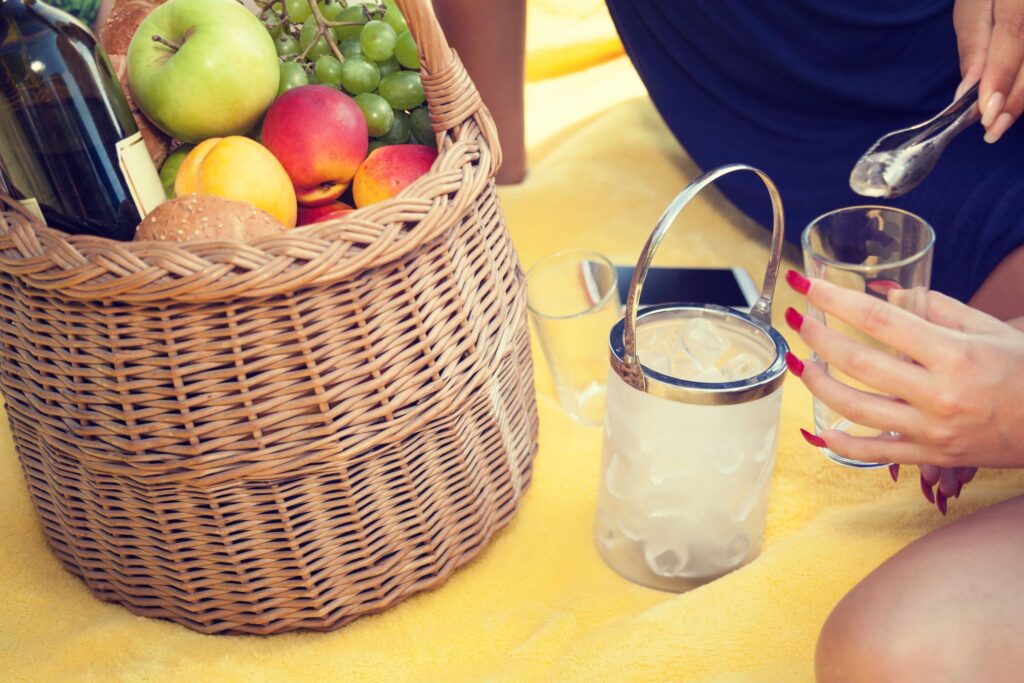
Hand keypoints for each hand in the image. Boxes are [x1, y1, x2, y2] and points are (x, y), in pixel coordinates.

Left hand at [783, 271, 1023, 502]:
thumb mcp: (987, 328)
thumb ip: (934, 307)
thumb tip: (885, 293)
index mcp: (953, 353)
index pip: (880, 320)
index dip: (836, 300)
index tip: (806, 284)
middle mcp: (939, 393)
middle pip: (858, 363)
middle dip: (817, 337)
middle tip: (796, 318)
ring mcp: (931, 429)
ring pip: (855, 409)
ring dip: (817, 384)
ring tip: (798, 363)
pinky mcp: (930, 455)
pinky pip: (873, 452)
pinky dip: (839, 444)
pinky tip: (817, 430)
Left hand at [953, 0, 1023, 142]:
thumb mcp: (972, 10)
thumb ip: (974, 48)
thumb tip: (966, 92)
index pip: (1013, 34)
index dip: (1001, 75)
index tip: (986, 110)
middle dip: (1014, 98)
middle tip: (992, 129)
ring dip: (1023, 99)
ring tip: (1000, 124)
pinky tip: (1013, 105)